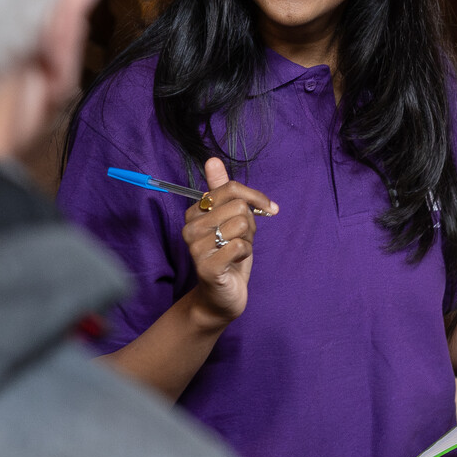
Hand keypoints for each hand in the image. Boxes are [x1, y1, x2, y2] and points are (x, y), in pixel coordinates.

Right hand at [182, 157, 278, 324]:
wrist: (222, 296)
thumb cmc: (229, 255)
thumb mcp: (230, 219)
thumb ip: (222, 190)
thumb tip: (212, 160)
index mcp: (195, 212)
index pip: (230, 188)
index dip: (255, 197)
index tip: (266, 208)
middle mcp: (190, 228)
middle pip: (238, 206)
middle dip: (250, 224)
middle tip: (241, 239)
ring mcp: (196, 248)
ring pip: (240, 224)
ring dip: (248, 239)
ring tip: (237, 251)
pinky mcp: (206, 267)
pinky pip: (240, 246)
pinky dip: (246, 253)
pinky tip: (236, 262)